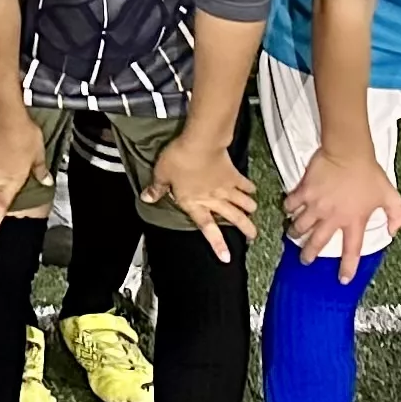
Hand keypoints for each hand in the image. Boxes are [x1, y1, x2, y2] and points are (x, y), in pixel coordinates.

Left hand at [143, 129, 257, 262]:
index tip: (227, 257)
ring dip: (249, 208)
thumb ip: (157, 188)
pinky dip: (249, 188)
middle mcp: (213, 200)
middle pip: (233, 218)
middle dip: (246, 228)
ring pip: (243, 203)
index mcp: (194, 203)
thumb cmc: (178, 160)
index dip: (217, 244)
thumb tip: (147, 199)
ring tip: (253, 212)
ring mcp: (226, 188)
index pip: (207, 228)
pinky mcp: (233, 174)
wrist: (200, 144)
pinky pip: (244, 184)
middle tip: (253, 235)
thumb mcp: (161, 174)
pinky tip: (253, 190)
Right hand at [284, 145, 400, 280]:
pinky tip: (288, 209)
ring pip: (299, 226)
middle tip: (306, 260)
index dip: (347, 267)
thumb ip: (397, 215)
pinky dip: (288, 208)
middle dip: (309, 255)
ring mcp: (315, 205)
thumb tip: (395, 231)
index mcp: (353, 221)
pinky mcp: (304, 192)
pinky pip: (290, 204)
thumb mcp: (390, 195)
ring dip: (296, 232)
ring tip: (294, 234)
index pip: (351, 251)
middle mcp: (332, 217)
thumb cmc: (368, 172)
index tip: (343, 278)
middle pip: (316, 243)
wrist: (348, 152)